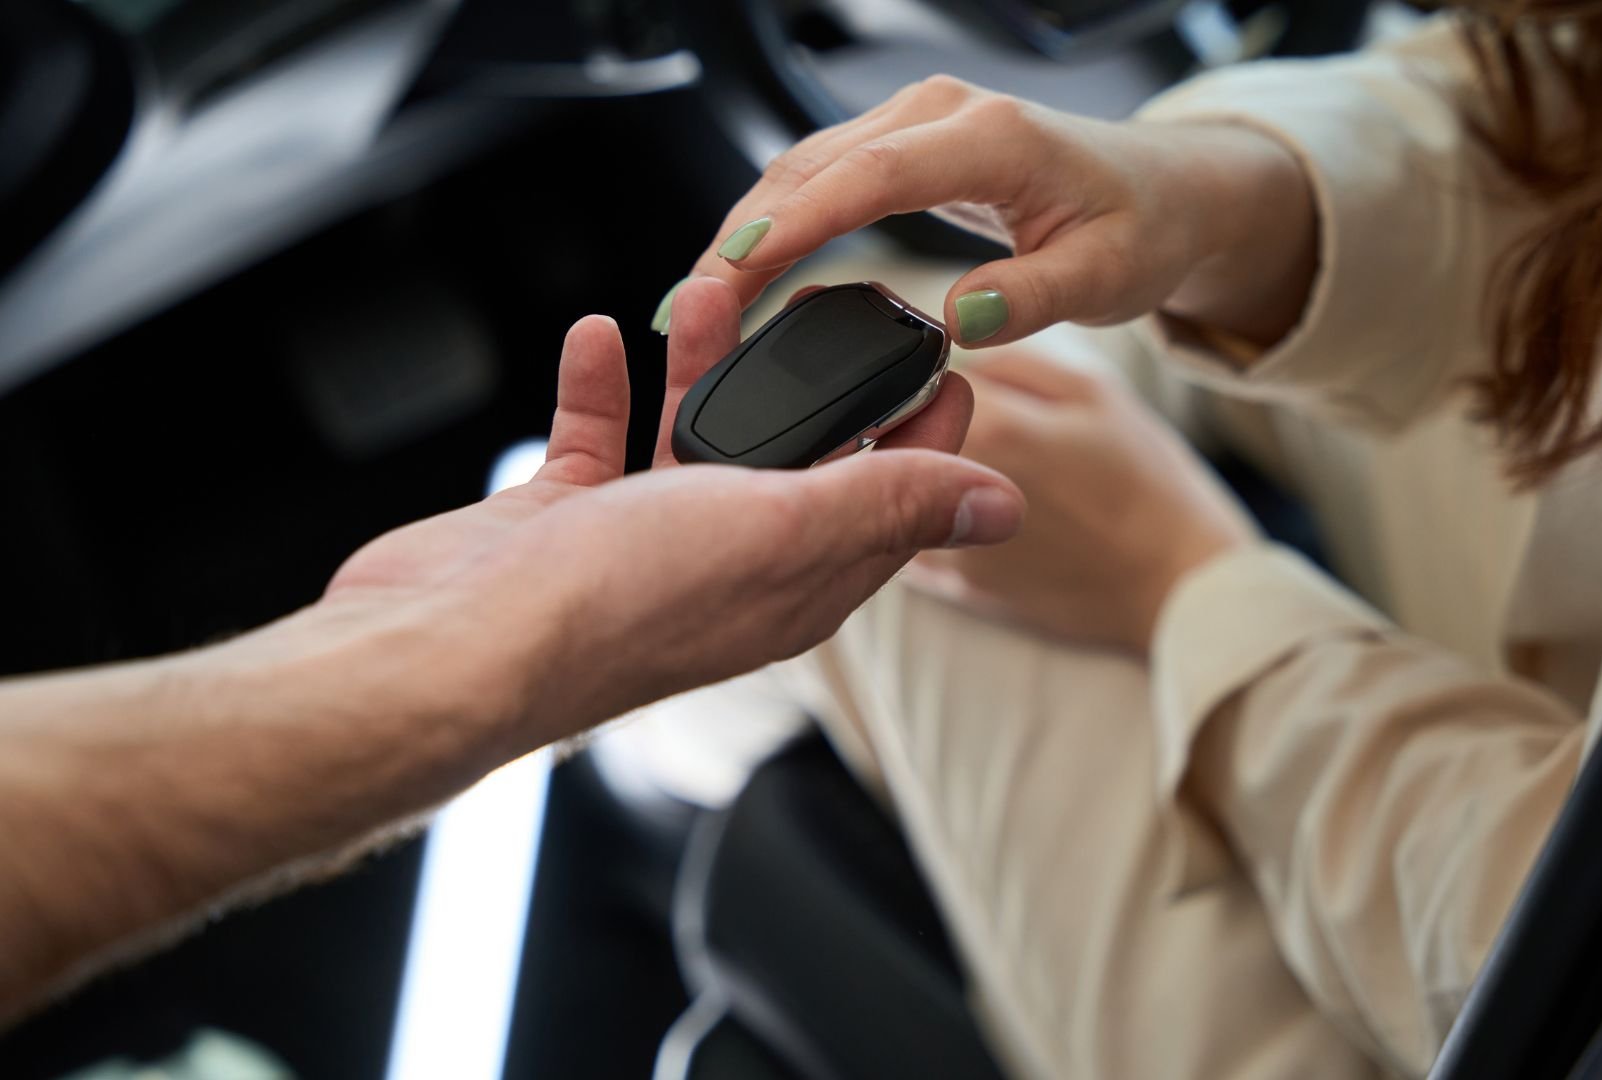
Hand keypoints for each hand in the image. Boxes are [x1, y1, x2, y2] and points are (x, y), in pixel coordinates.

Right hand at [320, 278, 1024, 755]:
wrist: (453, 647)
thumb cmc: (614, 600)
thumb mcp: (783, 530)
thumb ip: (890, 505)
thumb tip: (1002, 506)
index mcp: (800, 581)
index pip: (892, 503)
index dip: (927, 434)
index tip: (944, 356)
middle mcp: (730, 566)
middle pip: (796, 459)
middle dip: (813, 378)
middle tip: (826, 299)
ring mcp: (644, 546)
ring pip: (695, 437)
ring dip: (706, 364)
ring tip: (710, 290)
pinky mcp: (566, 526)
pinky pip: (598, 440)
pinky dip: (602, 387)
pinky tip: (600, 336)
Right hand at [666, 76, 1315, 348]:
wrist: (1163, 192)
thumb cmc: (1140, 229)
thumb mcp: (1106, 278)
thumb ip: (1032, 297)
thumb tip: (956, 317)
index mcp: (992, 139)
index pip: (873, 174)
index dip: (798, 221)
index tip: (736, 269)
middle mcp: (944, 114)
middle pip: (817, 164)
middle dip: (744, 231)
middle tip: (688, 306)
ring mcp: (919, 121)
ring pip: (806, 166)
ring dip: (748, 227)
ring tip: (697, 299)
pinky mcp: (905, 143)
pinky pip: (822, 175)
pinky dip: (775, 219)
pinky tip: (742, 269)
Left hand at [907, 351, 1257, 654]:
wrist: (1177, 586)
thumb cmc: (1148, 486)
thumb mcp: (1095, 392)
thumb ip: (1014, 361)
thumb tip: (957, 345)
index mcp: (991, 423)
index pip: (927, 370)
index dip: (949, 371)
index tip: (982, 388)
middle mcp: (949, 483)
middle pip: (906, 432)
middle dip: (933, 424)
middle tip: (1004, 437)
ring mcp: (945, 542)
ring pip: (903, 487)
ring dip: (924, 476)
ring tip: (994, 478)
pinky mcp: (954, 586)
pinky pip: (912, 540)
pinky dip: (927, 524)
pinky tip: (974, 518)